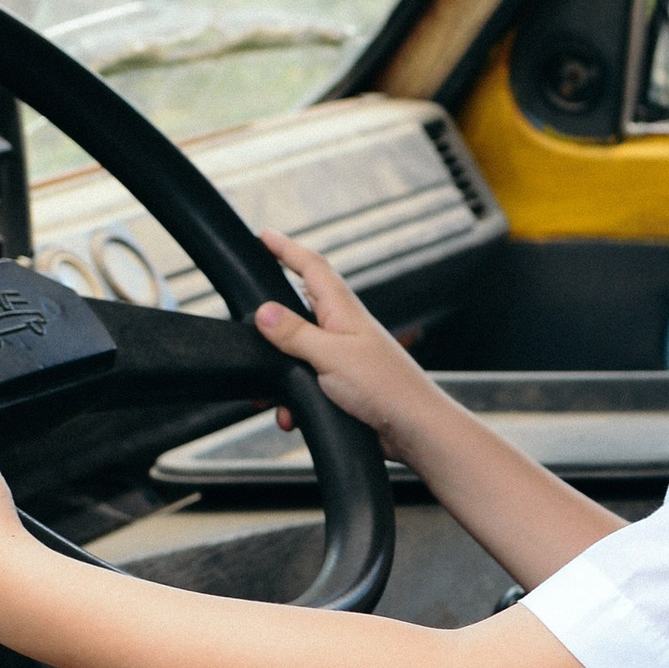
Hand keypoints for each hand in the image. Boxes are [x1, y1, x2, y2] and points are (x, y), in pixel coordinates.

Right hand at [254, 230, 433, 452]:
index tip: (264, 236)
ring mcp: (345, 356)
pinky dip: (294, 398)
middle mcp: (344, 329)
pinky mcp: (346, 384)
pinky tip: (291, 416)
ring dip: (282, 375)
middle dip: (273, 325)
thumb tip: (264, 311)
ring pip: (298, 354)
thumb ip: (294, 334)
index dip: (287, 249)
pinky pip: (308, 383)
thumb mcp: (330, 357)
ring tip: (273, 398)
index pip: (312, 267)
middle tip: (253, 330)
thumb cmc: (386, 389)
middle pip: (300, 310)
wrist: (416, 431)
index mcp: (343, 312)